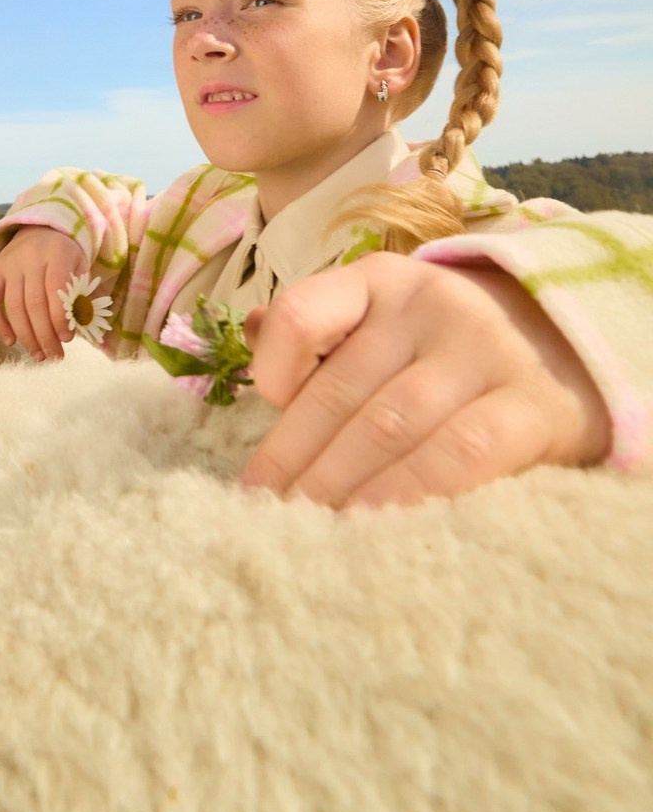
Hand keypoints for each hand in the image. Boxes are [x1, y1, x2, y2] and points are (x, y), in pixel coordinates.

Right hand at [0, 227, 86, 360]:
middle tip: (54, 356)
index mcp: (56, 253)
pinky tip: (10, 342)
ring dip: (26, 336)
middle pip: (34, 303)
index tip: (67, 339)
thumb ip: (78, 295)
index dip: (60, 318)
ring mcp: (9, 264)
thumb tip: (72, 330)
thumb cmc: (64, 256)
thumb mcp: (79, 267)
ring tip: (38, 355)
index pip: (56, 289)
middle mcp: (29, 257)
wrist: (40, 230)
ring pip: (14, 306)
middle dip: (45, 335)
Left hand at [238, 252, 611, 507]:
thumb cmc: (440, 349)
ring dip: (339, 484)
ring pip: (389, 425)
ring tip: (306, 528)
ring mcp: (482, 350)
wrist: (563, 352)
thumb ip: (318, 332)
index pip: (301, 315)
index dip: (272, 372)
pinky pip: (458, 454)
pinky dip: (408, 492)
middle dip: (294, 458)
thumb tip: (249, 328)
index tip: (264, 419)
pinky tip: (373, 523)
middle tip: (265, 509)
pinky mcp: (530, 405)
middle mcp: (427, 304)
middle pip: (340, 389)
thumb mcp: (379, 322)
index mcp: (376, 283)